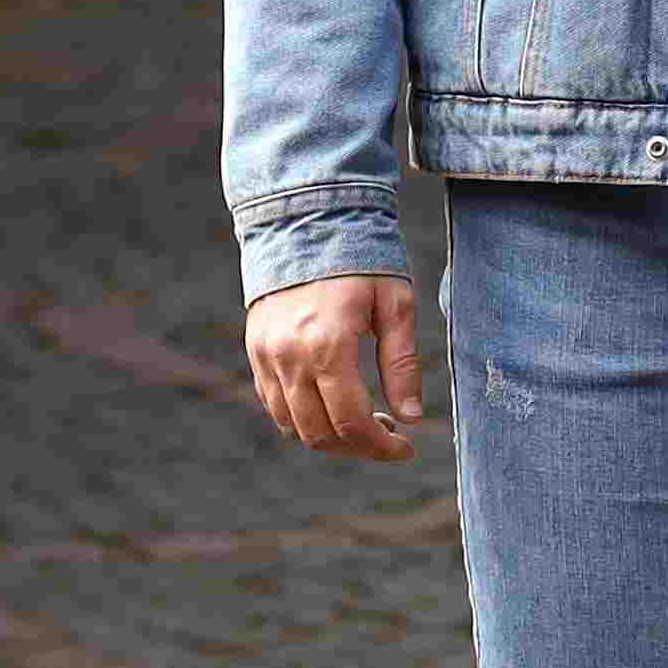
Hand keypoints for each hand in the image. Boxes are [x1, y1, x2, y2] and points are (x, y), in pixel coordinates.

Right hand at [247, 275, 428, 458]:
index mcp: (329, 345)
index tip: (406, 448)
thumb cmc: (361, 259)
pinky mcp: (255, 350)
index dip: (381, 446)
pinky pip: (274, 404)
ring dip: (330, 437)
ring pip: (294, 426)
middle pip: (320, 433)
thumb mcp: (395, 305)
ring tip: (362, 421)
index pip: (352, 422)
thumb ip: (402, 364)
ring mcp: (266, 355)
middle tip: (389, 436)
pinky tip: (331, 405)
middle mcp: (290, 356)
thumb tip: (412, 418)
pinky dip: (303, 418)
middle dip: (359, 447)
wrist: (307, 219)